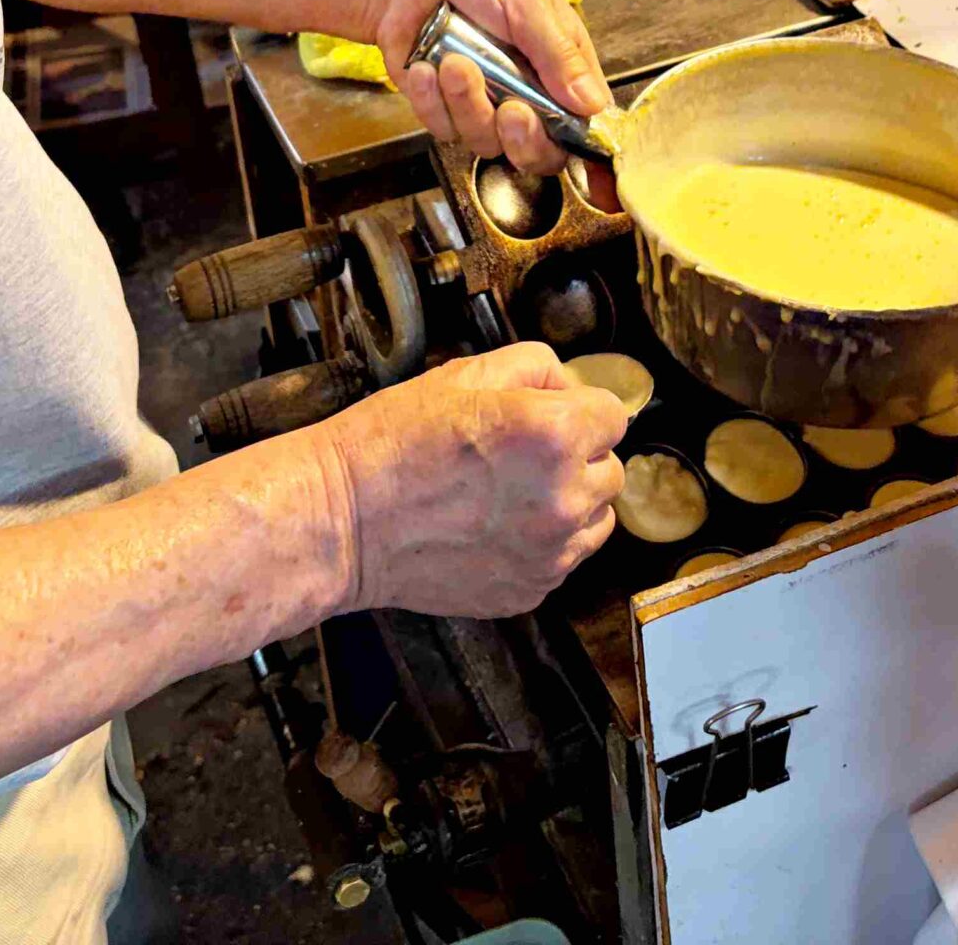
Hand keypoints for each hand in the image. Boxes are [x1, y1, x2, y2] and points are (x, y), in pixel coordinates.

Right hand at [314, 344, 628, 617]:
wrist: (342, 521)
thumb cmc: (393, 443)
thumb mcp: (465, 373)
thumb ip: (537, 367)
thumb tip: (572, 388)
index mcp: (553, 434)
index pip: (614, 415)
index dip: (581, 409)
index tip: (553, 415)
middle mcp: (563, 498)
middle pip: (611, 470)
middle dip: (578, 456)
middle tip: (523, 455)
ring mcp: (548, 553)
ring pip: (596, 520)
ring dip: (570, 503)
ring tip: (512, 494)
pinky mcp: (529, 590)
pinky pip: (562, 560)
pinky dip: (542, 544)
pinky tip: (494, 528)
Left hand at [365, 0, 609, 174]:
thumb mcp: (526, 3)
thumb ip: (558, 54)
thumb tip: (592, 105)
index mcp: (560, 64)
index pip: (583, 119)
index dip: (579, 141)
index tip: (570, 148)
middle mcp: (526, 91)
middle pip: (539, 150)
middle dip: (524, 138)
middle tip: (511, 110)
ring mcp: (485, 102)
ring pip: (487, 141)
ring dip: (469, 105)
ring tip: (453, 63)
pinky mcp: (442, 108)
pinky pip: (444, 128)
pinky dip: (431, 100)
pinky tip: (425, 68)